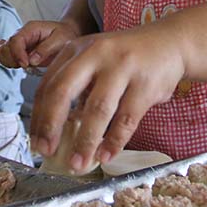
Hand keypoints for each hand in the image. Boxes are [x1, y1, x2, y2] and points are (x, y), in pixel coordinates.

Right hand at [0, 21, 79, 69]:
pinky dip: (10, 63)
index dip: (17, 54)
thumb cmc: (65, 35)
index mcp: (30, 29)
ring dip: (10, 62)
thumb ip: (46, 49)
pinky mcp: (21, 52)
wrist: (68, 35)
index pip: (16, 40)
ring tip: (25, 66)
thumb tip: (32, 60)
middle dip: (12, 59)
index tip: (26, 64)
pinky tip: (21, 65)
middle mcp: (22, 35)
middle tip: (27, 66)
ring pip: (3, 53)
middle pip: (5, 47)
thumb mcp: (60, 40)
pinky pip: (7, 58)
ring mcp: (20, 44)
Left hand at [29, 28, 185, 172]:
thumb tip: (53, 129)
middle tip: (46, 152)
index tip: (36, 142)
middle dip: (52, 125)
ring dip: (85, 141)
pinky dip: (114, 141)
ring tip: (78, 163)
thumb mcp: (95, 59)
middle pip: (64, 91)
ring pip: (97, 109)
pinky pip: (126, 119)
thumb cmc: (127, 58)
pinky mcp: (145, 84)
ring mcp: (122, 68)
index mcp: (78, 50)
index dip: (39, 116)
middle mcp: (96, 55)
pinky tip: (106, 155)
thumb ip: (76, 84)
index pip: (49, 84)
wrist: (170, 43)